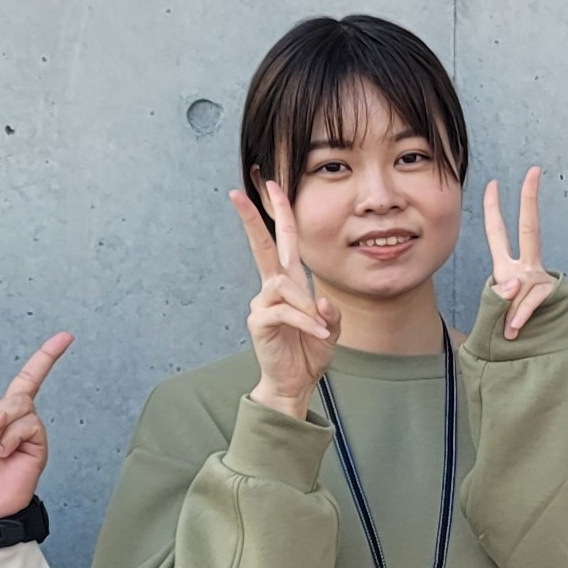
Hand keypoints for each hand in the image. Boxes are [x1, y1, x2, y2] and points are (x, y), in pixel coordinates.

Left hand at [0, 329, 72, 520]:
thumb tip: (2, 411)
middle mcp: (2, 419)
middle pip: (26, 380)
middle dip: (46, 357)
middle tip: (65, 338)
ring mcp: (21, 431)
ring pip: (21, 404)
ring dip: (2, 425)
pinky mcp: (36, 445)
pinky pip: (29, 424)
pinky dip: (12, 436)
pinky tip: (4, 452)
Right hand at [236, 181, 338, 418]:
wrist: (295, 382)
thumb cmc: (309, 351)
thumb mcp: (331, 327)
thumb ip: (329, 312)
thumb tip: (320, 303)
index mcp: (289, 282)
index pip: (283, 240)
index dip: (279, 213)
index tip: (271, 186)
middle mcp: (272, 288)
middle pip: (262, 246)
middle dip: (252, 218)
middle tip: (236, 193)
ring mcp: (263, 304)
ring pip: (285, 286)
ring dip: (307, 307)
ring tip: (320, 329)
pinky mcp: (260, 322)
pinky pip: (286, 312)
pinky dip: (306, 323)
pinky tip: (317, 334)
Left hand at [483, 167, 560, 338]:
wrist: (539, 349)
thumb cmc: (511, 329)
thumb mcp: (495, 311)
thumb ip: (499, 298)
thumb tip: (516, 285)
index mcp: (508, 267)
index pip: (498, 233)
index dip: (493, 209)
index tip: (493, 183)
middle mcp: (527, 267)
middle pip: (531, 227)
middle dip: (530, 199)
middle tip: (533, 171)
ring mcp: (541, 279)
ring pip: (521, 284)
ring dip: (510, 313)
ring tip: (508, 331)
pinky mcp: (552, 294)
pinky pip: (530, 302)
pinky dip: (519, 318)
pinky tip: (514, 331)